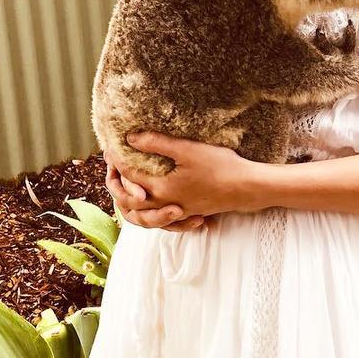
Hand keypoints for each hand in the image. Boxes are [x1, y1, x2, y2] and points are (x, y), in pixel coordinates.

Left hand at [104, 130, 256, 229]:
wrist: (247, 188)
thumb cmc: (220, 166)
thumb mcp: (187, 149)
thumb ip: (157, 143)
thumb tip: (130, 138)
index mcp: (161, 189)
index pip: (129, 174)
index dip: (117, 158)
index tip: (111, 146)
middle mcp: (165, 204)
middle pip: (129, 200)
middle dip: (117, 183)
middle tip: (112, 166)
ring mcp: (178, 211)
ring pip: (144, 214)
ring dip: (131, 202)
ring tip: (128, 187)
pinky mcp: (190, 212)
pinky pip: (162, 219)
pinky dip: (153, 212)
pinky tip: (157, 202)